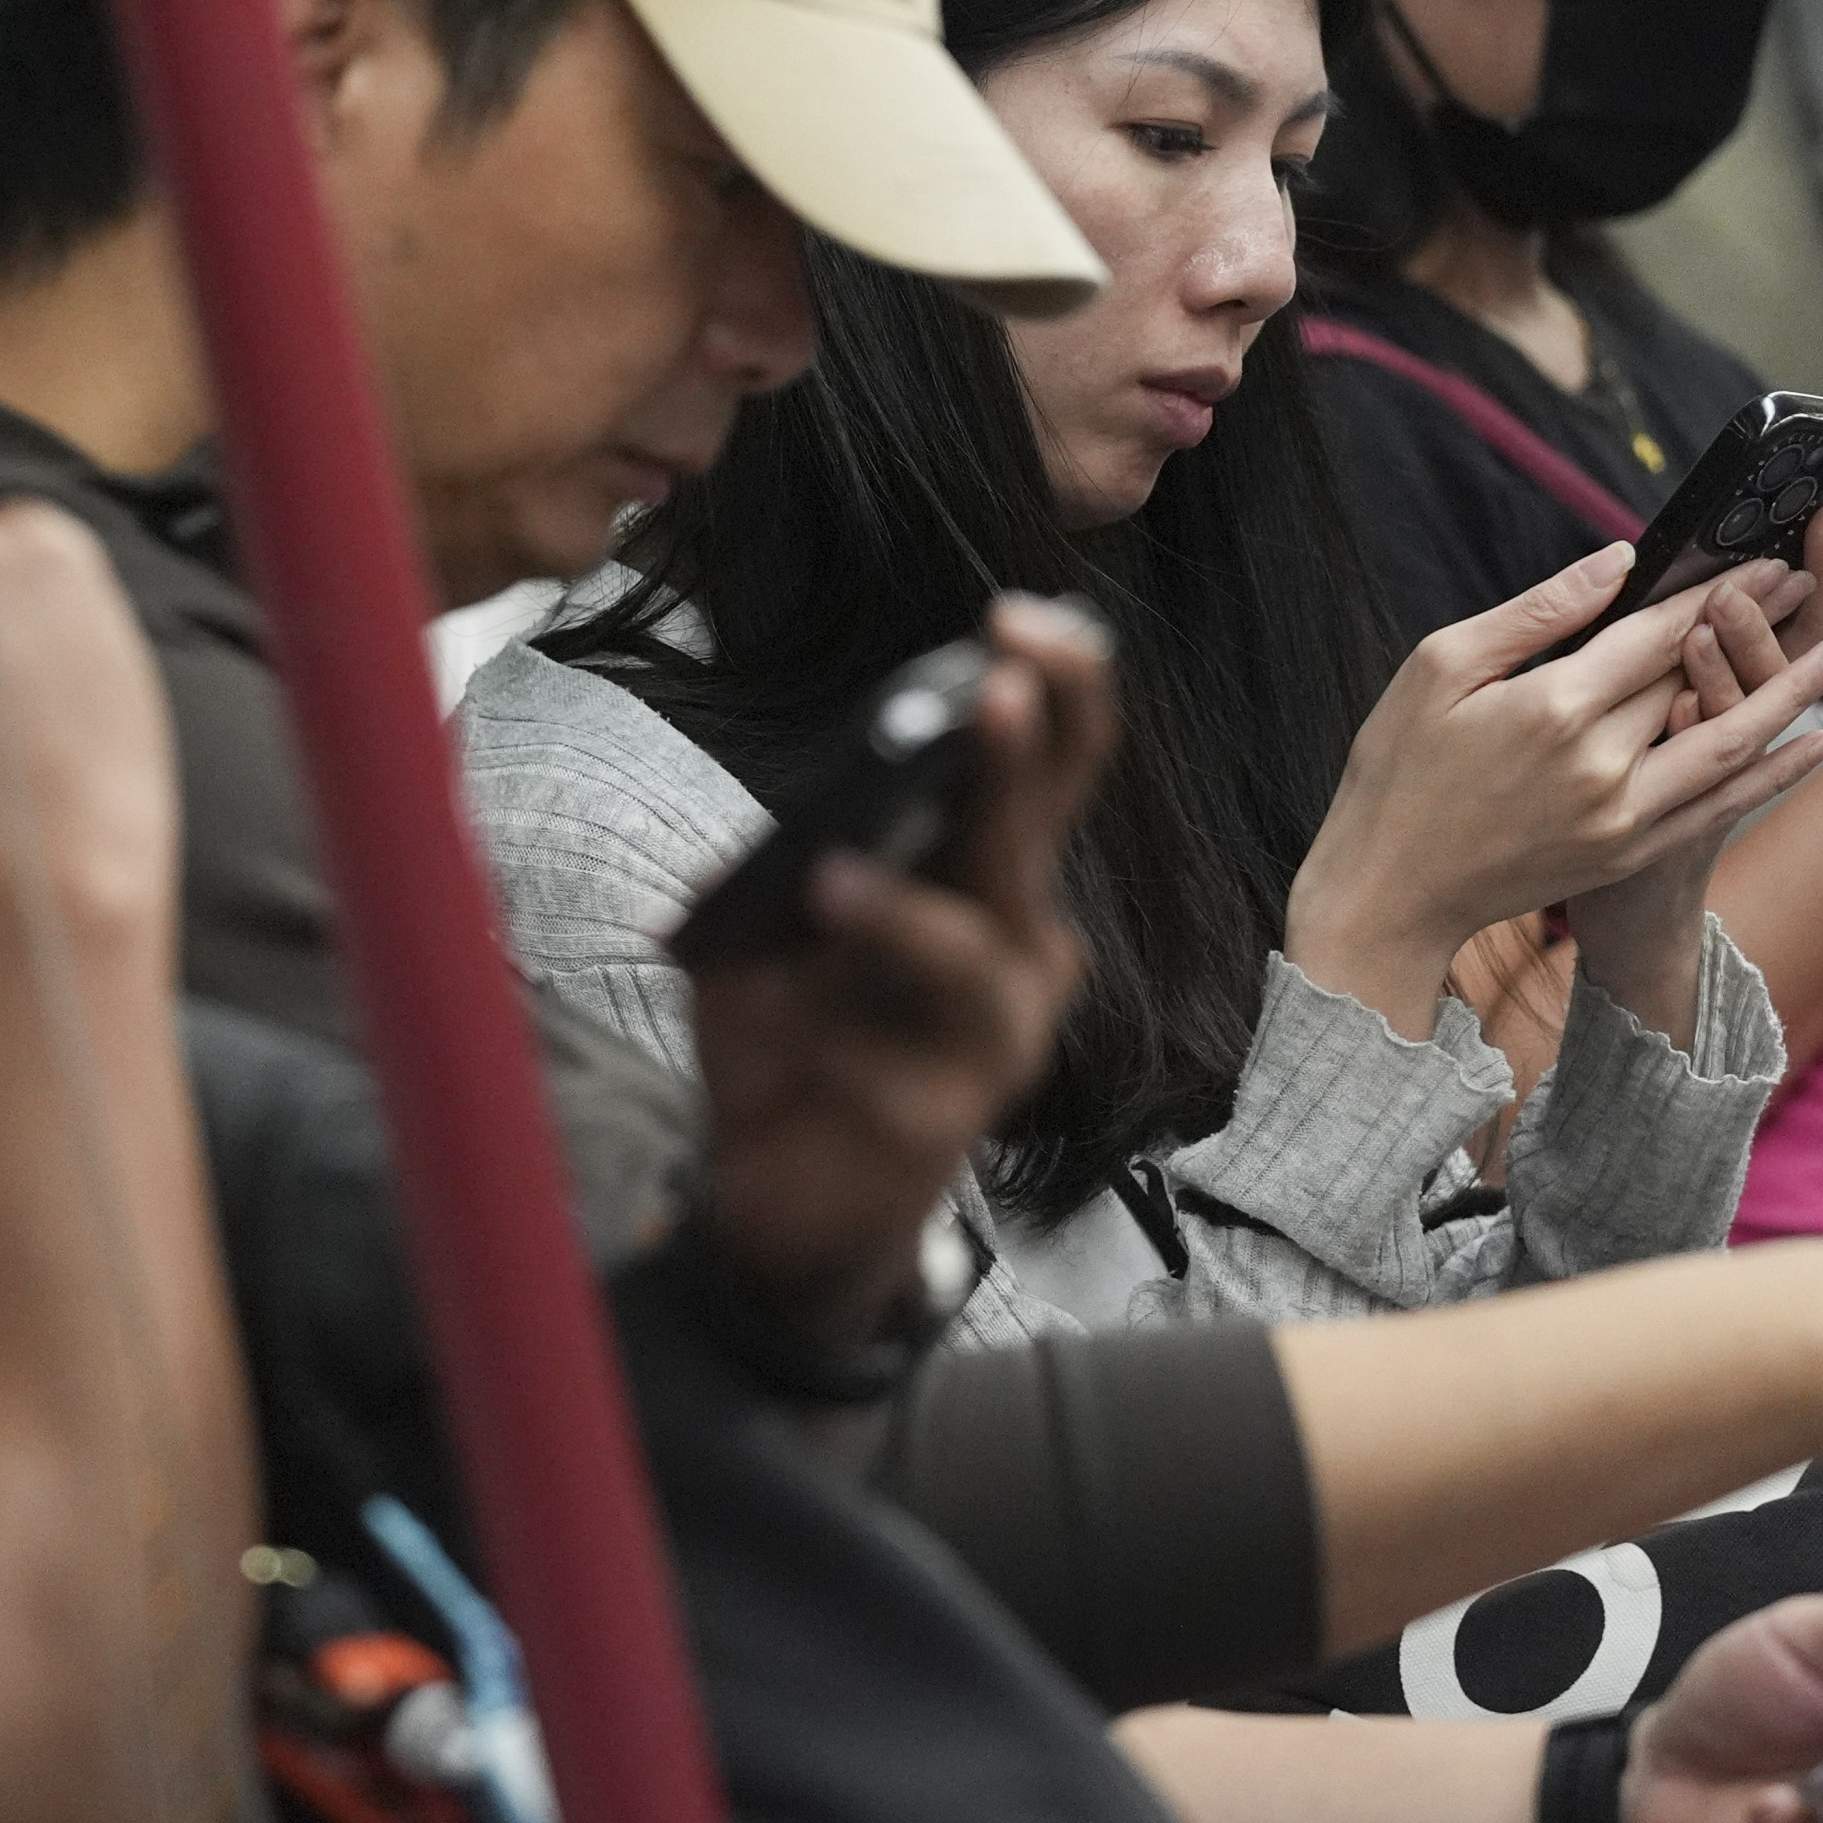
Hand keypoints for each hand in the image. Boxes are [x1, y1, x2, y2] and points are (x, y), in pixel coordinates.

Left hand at [684, 596, 1119, 1343]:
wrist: (779, 1200)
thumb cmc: (793, 1040)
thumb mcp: (765, 929)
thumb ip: (785, 864)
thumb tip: (812, 826)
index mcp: (984, 883)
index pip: (1047, 768)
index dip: (1057, 690)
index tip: (1020, 622)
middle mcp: (1015, 948)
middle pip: (1039, 834)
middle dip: (1020, 755)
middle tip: (998, 687)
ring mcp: (992, 1038)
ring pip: (978, 956)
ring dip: (904, 916)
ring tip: (829, 882)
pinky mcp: (947, 1124)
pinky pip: (900, 1074)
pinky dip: (838, 1048)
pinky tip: (802, 1050)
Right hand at [1292, 548, 1822, 1027]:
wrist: (1389, 892)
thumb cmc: (1399, 768)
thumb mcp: (1441, 667)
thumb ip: (1536, 614)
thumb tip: (1618, 563)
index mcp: (1553, 707)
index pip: (1656, 633)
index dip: (1715, 590)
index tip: (1762, 555)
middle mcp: (1601, 765)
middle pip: (1697, 679)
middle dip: (1756, 626)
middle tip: (1808, 584)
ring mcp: (1621, 818)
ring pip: (1728, 745)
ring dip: (1789, 697)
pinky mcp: (1626, 856)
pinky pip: (1717, 809)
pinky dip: (1771, 774)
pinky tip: (1810, 744)